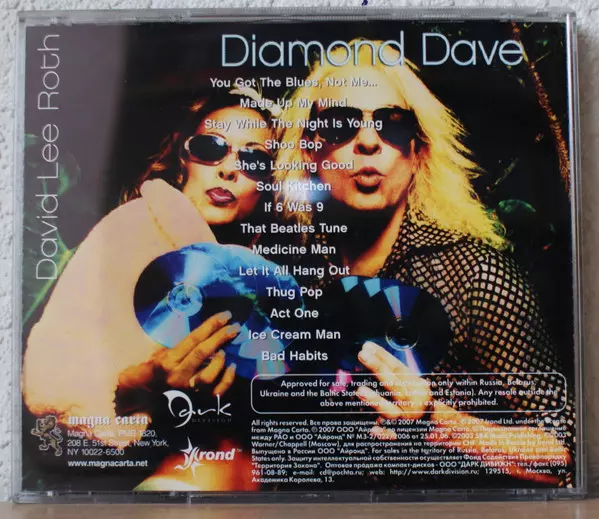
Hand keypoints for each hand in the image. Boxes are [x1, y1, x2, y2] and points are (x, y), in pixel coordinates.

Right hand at [119, 311, 238, 396]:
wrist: (139, 398)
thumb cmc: (150, 371)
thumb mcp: (158, 354)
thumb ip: (179, 346)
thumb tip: (204, 333)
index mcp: (167, 361)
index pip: (193, 339)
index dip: (211, 325)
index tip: (225, 315)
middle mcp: (177, 375)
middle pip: (203, 352)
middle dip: (221, 337)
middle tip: (235, 327)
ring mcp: (187, 391)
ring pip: (209, 375)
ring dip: (220, 360)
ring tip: (224, 351)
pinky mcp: (195, 402)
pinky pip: (216, 392)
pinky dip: (227, 379)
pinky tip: (231, 367)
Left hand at [356, 341, 431, 438]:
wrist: (441, 429)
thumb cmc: (416, 401)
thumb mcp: (410, 383)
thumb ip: (391, 371)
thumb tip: (368, 351)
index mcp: (415, 386)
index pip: (397, 368)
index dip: (382, 356)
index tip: (367, 346)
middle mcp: (412, 401)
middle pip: (393, 383)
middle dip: (378, 368)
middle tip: (362, 355)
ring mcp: (408, 419)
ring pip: (391, 410)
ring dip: (376, 400)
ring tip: (360, 391)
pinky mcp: (404, 436)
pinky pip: (393, 436)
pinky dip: (385, 433)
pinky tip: (373, 429)